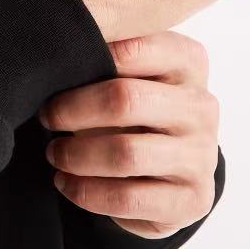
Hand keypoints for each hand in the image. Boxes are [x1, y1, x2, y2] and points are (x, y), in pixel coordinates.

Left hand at [38, 31, 219, 238]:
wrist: (171, 167)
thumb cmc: (138, 107)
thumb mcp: (130, 72)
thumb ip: (104, 55)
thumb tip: (56, 54)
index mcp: (187, 61)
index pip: (131, 48)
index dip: (84, 58)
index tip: (53, 69)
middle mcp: (202, 105)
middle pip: (125, 100)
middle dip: (74, 110)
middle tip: (48, 116)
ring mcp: (202, 155)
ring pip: (125, 154)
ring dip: (77, 155)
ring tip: (55, 153)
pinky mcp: (192, 200)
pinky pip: (128, 198)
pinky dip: (87, 192)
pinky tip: (66, 183)